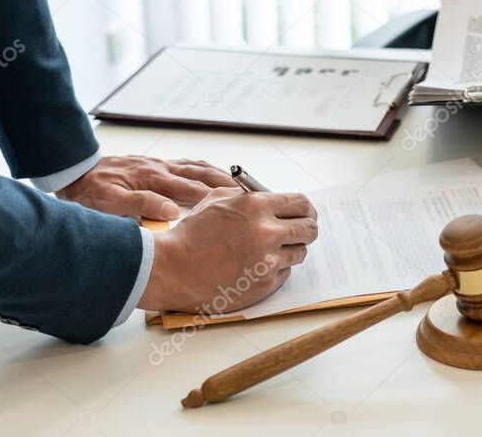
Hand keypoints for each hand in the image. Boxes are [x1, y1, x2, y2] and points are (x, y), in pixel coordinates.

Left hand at [55, 156, 235, 219]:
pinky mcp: (155, 165)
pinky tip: (211, 174)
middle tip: (250, 195)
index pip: (193, 190)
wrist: (73, 173)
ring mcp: (159, 165)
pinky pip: (186, 164)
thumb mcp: (110, 204)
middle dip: (227, 185)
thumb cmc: (90, 192)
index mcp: (153, 180)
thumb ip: (142, 205)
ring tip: (239, 185)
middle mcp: (160, 169)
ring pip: (197, 168)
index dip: (217, 198)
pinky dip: (204, 169)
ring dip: (220, 176)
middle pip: (202, 175)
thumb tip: (173, 211)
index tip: (238, 205)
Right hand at [138, 188, 317, 313]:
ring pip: (299, 253)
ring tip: (267, 251)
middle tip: (298, 232)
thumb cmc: (191, 235)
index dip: (306, 209)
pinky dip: (274, 270)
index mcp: (256, 207)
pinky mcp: (264, 284)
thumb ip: (250, 197)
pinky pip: (284, 273)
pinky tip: (253, 268)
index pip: (301, 203)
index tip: (305, 214)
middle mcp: (266, 233)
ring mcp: (267, 261)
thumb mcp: (217, 201)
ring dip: (289, 251)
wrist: (171, 269)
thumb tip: (276, 201)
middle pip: (310, 229)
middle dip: (306, 229)